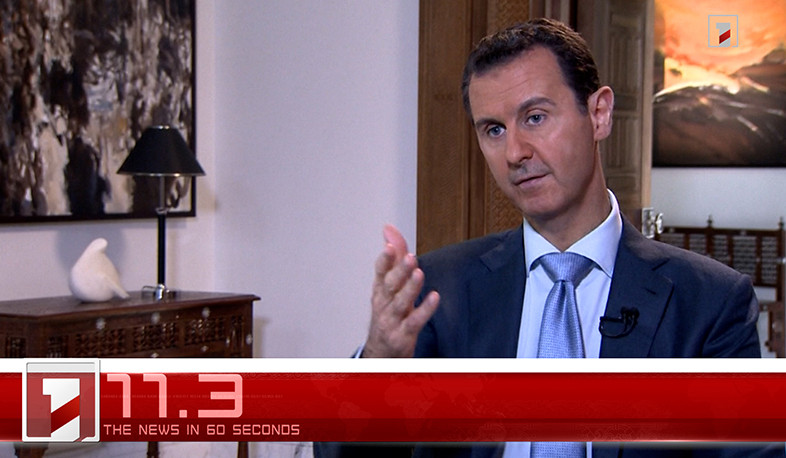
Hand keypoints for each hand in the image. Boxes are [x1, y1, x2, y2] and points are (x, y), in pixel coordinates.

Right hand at [362, 225, 439, 357]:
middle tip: (409, 257)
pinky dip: (425, 309)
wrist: (381, 352)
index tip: (390, 246)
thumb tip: (389, 229)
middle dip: (398, 270)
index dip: (384, 259)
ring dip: (410, 288)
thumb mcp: (388, 285)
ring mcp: (392, 320)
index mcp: (380, 290)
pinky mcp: (403, 334)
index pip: (380, 272)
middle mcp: (384, 303)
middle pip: (390, 285)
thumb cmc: (387, 314)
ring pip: (400, 302)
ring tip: (419, 273)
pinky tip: (434, 297)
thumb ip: (393, 257)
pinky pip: (414, 321)